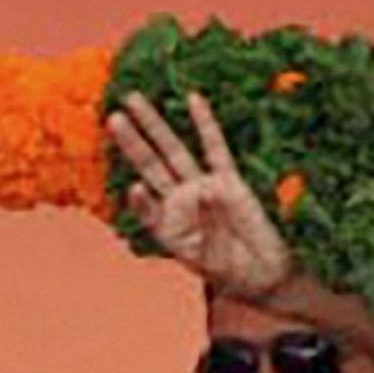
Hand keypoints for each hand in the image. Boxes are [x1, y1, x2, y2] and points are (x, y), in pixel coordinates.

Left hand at [105, 92, 295, 301]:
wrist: (261, 273)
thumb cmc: (231, 271)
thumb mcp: (211, 256)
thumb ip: (205, 224)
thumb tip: (205, 190)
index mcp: (167, 226)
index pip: (146, 207)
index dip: (141, 200)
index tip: (136, 188)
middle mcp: (179, 202)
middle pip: (150, 165)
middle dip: (132, 142)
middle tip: (112, 117)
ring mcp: (202, 187)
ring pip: (174, 150)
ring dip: (154, 125)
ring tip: (133, 99)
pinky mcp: (228, 179)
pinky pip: (214, 147)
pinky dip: (204, 123)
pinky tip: (192, 99)